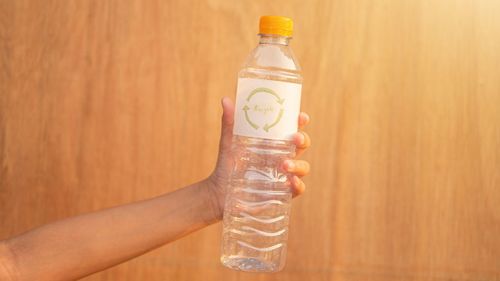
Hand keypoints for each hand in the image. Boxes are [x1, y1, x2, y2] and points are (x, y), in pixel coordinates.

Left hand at [207, 97, 310, 218]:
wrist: (219, 193)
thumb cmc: (228, 165)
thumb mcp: (228, 143)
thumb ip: (229, 123)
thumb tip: (226, 99)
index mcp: (274, 143)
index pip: (292, 129)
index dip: (300, 122)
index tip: (301, 117)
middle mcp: (282, 157)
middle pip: (302, 146)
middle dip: (303, 140)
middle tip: (295, 138)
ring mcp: (284, 176)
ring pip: (303, 167)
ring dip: (298, 164)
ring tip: (284, 164)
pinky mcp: (281, 193)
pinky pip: (297, 189)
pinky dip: (298, 185)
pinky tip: (291, 181)